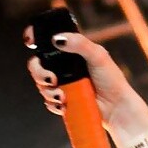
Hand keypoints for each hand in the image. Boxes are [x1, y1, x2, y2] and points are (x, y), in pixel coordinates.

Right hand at [24, 27, 147, 134]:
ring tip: (62, 97)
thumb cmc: (111, 79)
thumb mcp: (98, 55)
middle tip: (51, 79)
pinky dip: (53, 103)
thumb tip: (57, 39)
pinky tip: (63, 106)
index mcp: (69, 52)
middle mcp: (63, 67)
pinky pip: (49, 101)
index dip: (33, 39)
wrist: (117, 108)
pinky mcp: (64, 101)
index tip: (30, 42)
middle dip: (38, 72)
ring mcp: (63, 84)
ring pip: (41, 84)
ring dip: (47, 91)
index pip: (45, 42)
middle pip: (37, 65)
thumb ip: (79, 44)